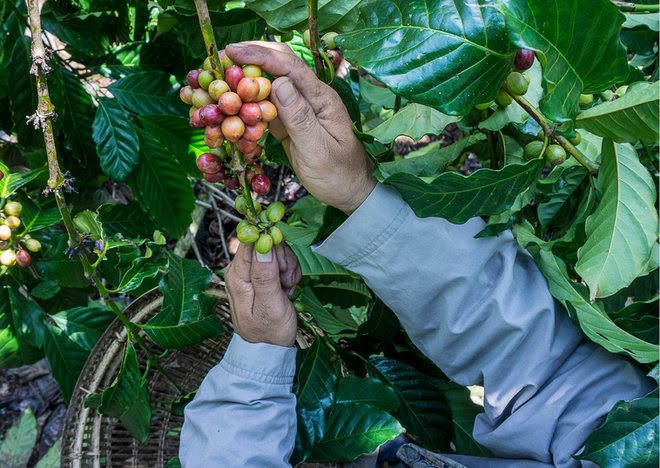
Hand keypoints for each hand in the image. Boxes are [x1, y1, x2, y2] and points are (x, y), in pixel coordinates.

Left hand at [224, 242, 301, 346]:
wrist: (271, 347)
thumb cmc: (269, 331)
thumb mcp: (269, 306)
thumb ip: (265, 276)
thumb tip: (263, 246)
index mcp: (237, 275)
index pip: (251, 241)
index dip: (271, 246)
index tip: (282, 266)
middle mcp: (242, 269)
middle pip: (267, 244)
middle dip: (283, 260)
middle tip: (285, 282)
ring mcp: (253, 271)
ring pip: (277, 251)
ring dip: (288, 268)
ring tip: (286, 289)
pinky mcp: (264, 273)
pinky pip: (281, 261)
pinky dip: (289, 273)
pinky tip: (287, 289)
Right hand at [226, 42, 376, 213]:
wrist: (349, 191)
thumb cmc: (338, 174)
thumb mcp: (318, 150)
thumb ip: (299, 117)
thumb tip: (279, 82)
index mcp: (322, 98)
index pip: (289, 67)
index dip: (260, 55)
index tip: (232, 51)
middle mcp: (311, 97)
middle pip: (280, 65)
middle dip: (251, 57)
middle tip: (220, 57)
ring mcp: (300, 108)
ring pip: (270, 84)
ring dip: (246, 79)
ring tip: (220, 76)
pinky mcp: (290, 122)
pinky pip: (267, 106)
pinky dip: (249, 102)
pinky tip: (232, 101)